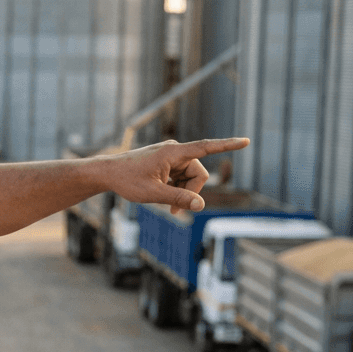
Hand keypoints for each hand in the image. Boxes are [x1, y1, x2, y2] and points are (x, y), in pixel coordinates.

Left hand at [107, 138, 248, 214]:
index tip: (245, 141)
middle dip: (190, 192)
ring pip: (190, 177)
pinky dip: (175, 187)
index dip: (227, 145)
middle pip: (198, 174)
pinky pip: (180, 177)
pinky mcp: (166, 162)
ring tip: (163, 202)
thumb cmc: (127, 180)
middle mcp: (174, 151)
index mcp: (173, 153)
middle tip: (172, 210)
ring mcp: (170, 156)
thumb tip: (201, 206)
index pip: (206, 147)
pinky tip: (159, 192)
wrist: (107, 173)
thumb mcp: (153, 193)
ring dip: (181, 191)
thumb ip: (178, 199)